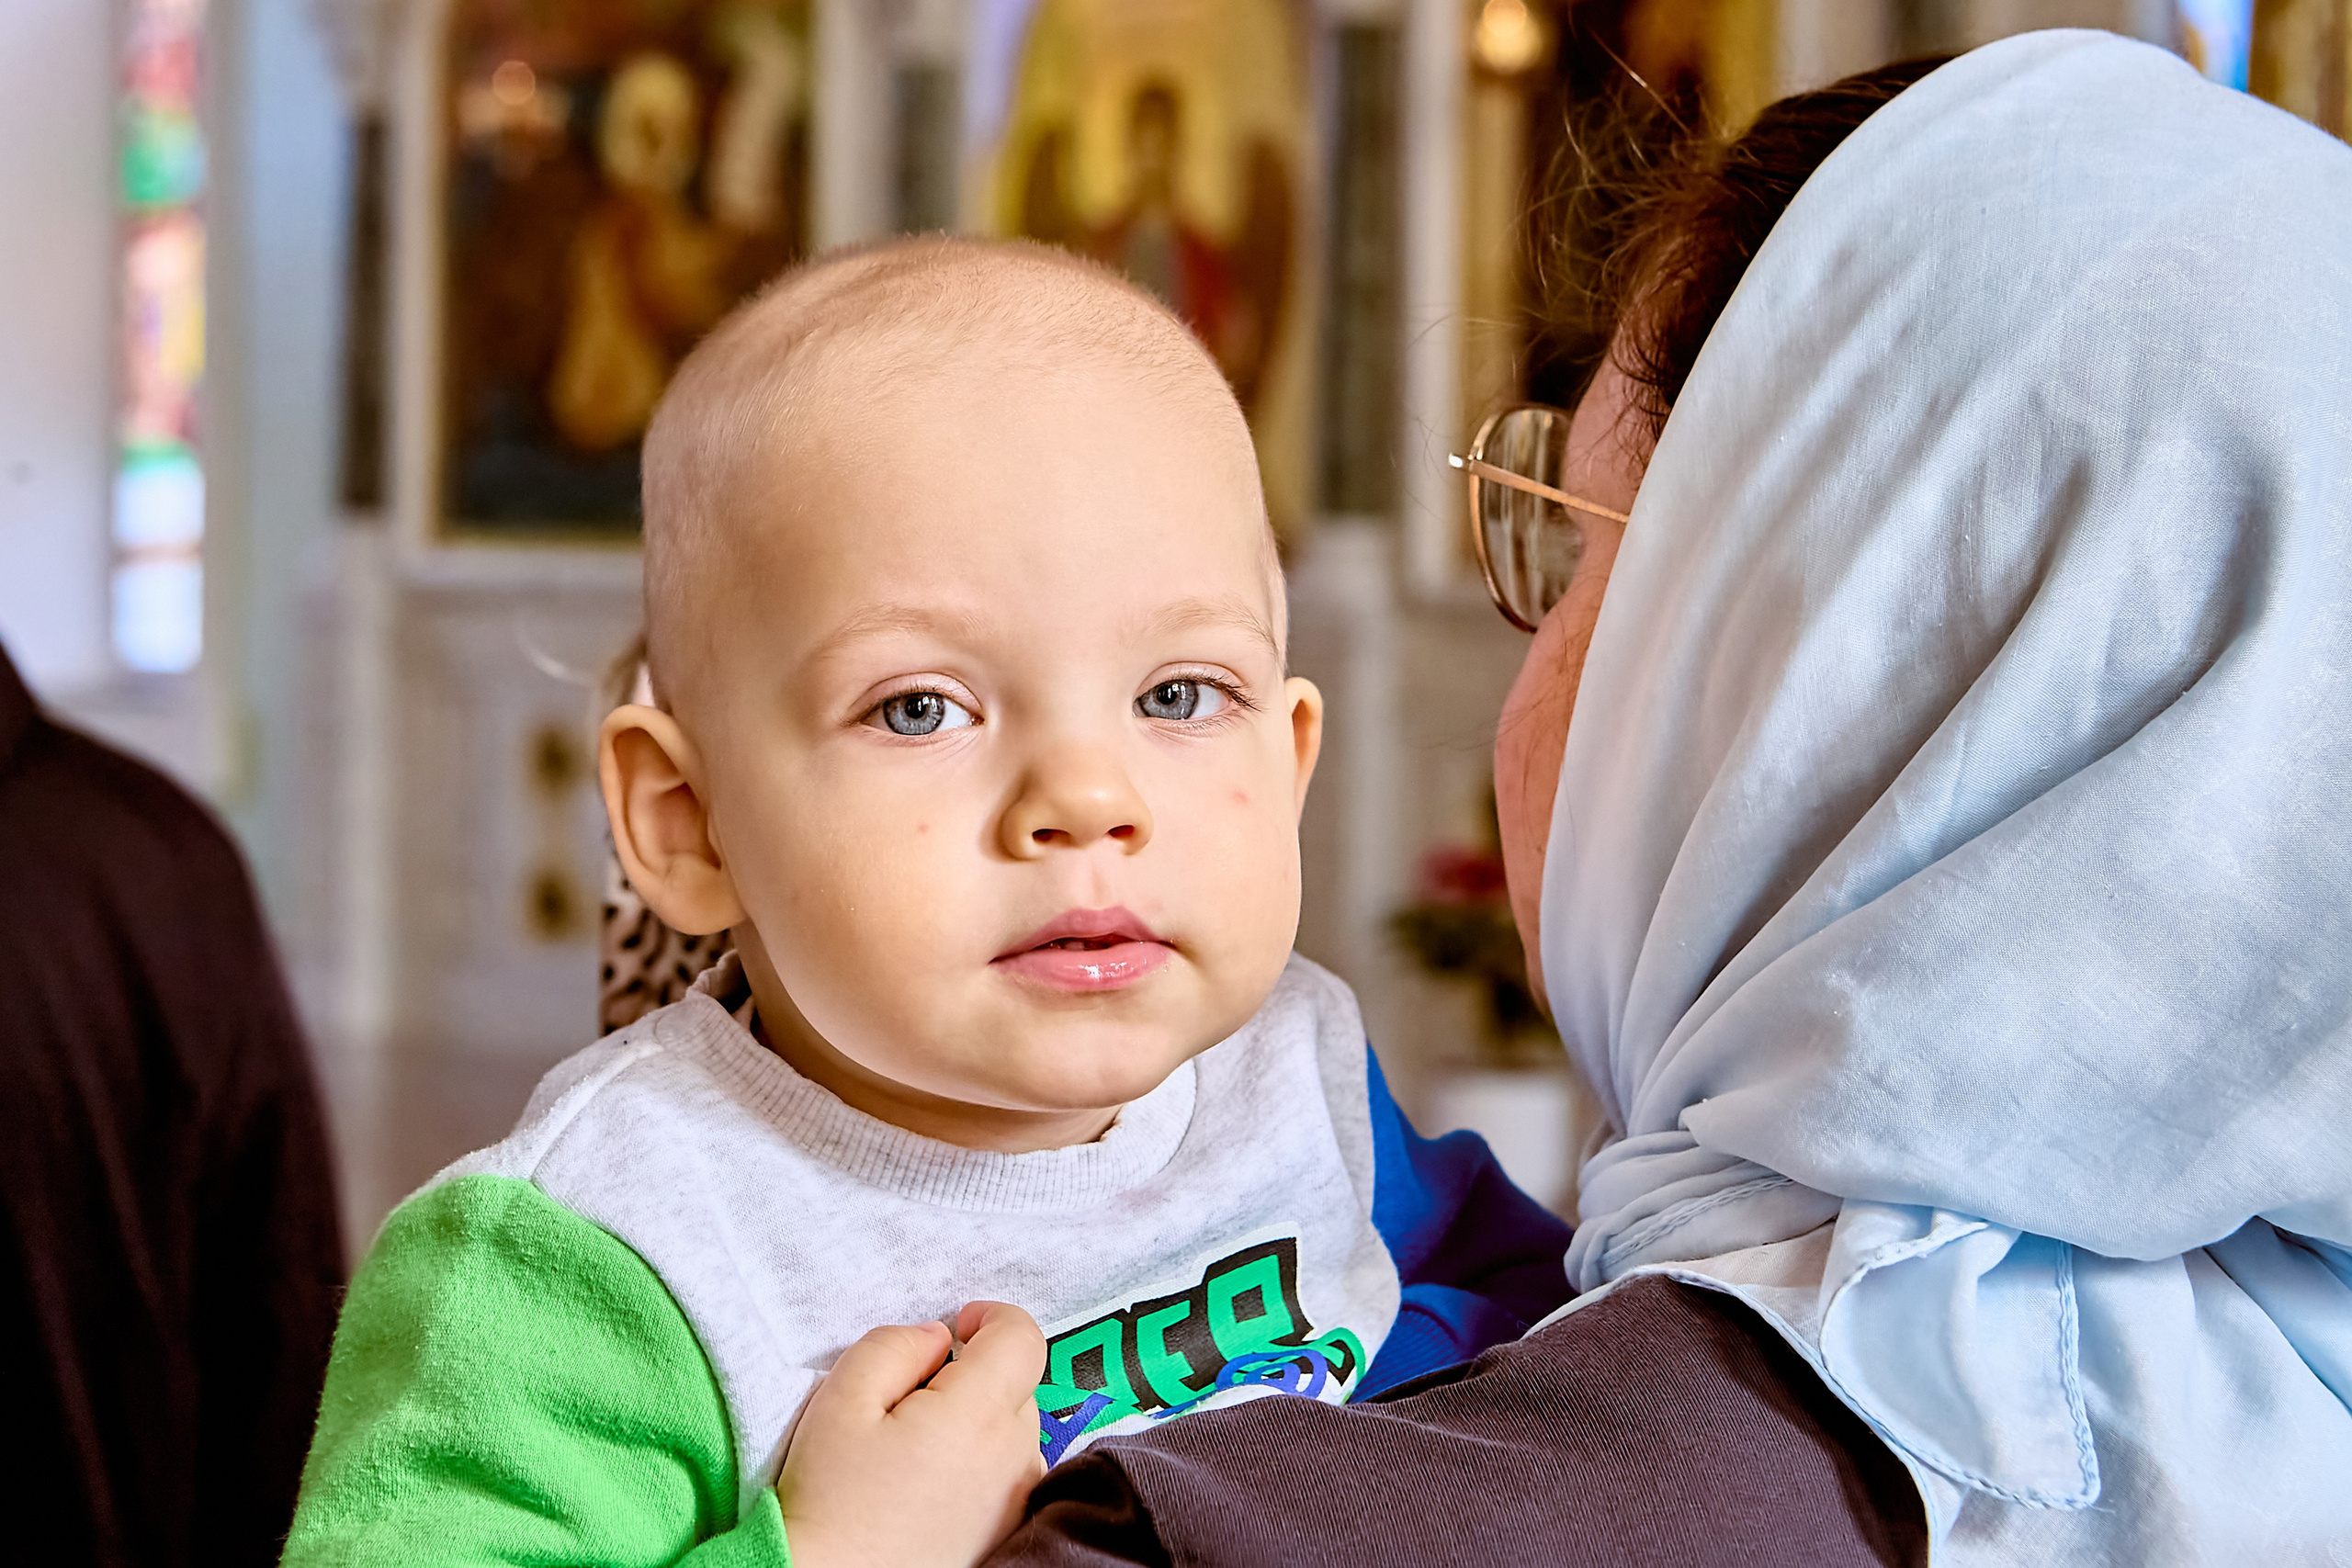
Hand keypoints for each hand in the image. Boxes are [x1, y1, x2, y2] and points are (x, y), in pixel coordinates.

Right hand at [778, 1300, 1047, 1567]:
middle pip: (1016, 1383)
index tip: (958, 1324)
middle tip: (909, 1399)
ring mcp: (1014, 1500)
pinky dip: (978, 1461)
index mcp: (978, 1416)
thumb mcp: (842, 1399)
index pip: (1024, 1339)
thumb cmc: (830, 1501)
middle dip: (973, 1373)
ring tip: (913, 1449)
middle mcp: (1013, 1458)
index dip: (993, 1317)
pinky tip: (928, 1483)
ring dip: (976, 1419)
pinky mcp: (1005, 1530)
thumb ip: (895, 1346)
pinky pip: (1006, 1473)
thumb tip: (935, 1338)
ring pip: (1011, 1429)